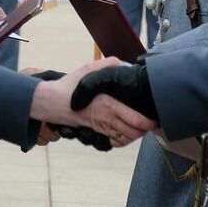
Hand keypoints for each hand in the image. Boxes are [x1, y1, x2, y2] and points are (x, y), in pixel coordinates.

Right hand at [28, 57, 155, 146]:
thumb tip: (125, 63)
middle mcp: (106, 120)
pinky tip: (125, 132)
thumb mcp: (88, 69)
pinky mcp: (95, 133)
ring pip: (126, 140)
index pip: (137, 121)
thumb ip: (108, 64)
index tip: (155, 119)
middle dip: (145, 130)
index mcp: (109, 105)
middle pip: (134, 134)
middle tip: (150, 122)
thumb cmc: (70, 86)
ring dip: (135, 135)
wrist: (52, 102)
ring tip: (140, 127)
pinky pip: (114, 143)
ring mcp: (101, 129)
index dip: (149, 123)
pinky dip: (123, 140)